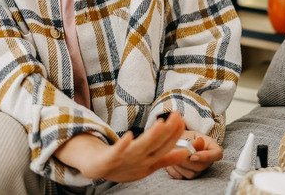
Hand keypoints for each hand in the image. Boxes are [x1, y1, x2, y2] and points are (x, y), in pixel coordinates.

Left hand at [54, 111, 190, 182]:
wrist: (97, 169)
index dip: (175, 134)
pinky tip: (129, 135)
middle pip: (155, 145)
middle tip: (177, 116)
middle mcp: (139, 160)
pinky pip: (117, 151)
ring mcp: (124, 159)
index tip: (182, 120)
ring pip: (140, 147)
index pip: (165, 147)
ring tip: (160, 124)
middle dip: (167, 131)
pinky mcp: (109, 158)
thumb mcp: (148, 163)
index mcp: (149, 161)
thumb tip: (186, 152)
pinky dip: (123, 144)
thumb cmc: (124, 165)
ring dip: (151, 136)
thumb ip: (167, 158)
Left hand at [165, 130, 223, 179]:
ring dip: (178, 165)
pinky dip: (173, 169)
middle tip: (175, 152)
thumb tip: (195, 145)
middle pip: (201, 166)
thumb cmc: (184, 136)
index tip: (193, 156)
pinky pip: (181, 177)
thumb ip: (191, 141)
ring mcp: (198, 170)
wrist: (176, 142)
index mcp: (211, 147)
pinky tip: (171, 161)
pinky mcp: (188, 176)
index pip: (217, 154)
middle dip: (186, 161)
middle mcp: (207, 160)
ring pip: (191, 174)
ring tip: (172, 154)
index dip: (206, 157)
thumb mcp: (188, 134)